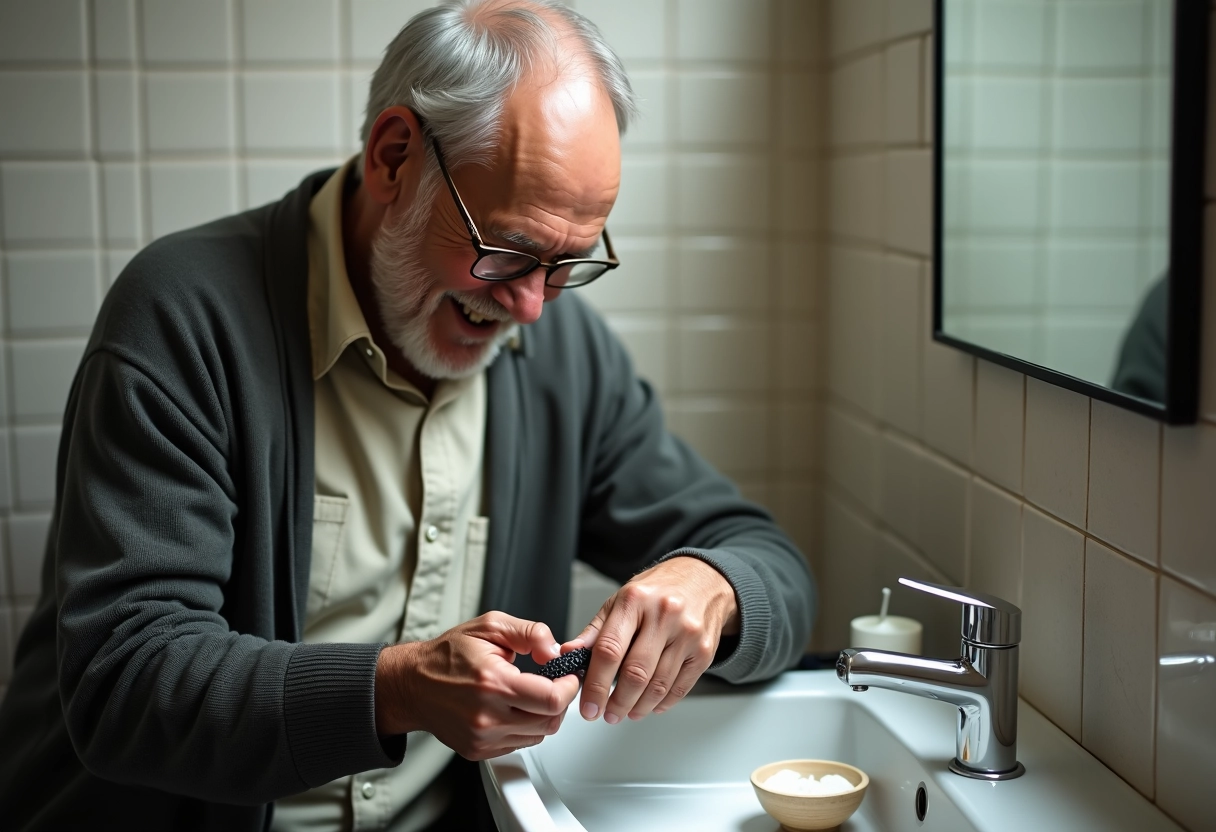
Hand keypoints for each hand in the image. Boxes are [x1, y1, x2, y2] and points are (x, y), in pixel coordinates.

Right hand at [374, 612, 581, 759]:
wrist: (413, 683)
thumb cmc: (448, 655)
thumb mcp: (490, 626)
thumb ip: (530, 633)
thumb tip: (554, 651)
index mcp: (493, 682)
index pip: (551, 699)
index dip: (569, 687)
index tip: (568, 677)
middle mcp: (487, 716)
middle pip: (549, 721)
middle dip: (560, 701)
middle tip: (554, 684)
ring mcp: (481, 738)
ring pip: (537, 735)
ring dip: (543, 715)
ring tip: (530, 694)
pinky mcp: (478, 751)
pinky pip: (519, 744)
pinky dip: (524, 727)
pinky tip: (513, 709)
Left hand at [567, 556, 739, 724]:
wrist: (702, 579)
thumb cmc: (656, 592)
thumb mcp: (620, 600)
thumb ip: (595, 631)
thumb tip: (569, 654)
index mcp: (635, 601)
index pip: (609, 650)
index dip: (596, 684)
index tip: (588, 705)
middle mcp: (664, 615)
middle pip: (635, 673)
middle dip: (617, 702)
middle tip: (606, 715)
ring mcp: (687, 634)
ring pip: (658, 685)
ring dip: (638, 707)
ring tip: (626, 712)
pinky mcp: (704, 651)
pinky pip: (680, 687)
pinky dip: (662, 703)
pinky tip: (650, 705)